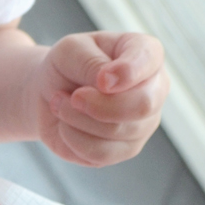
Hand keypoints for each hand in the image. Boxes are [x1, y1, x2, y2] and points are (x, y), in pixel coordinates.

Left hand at [34, 31, 168, 165]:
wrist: (50, 94)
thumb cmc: (66, 66)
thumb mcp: (69, 50)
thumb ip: (90, 62)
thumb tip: (108, 84)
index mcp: (146, 54)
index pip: (149, 59)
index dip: (127, 72)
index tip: (102, 80)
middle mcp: (154, 90)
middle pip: (142, 105)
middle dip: (99, 104)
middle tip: (73, 97)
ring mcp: (143, 124)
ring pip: (117, 131)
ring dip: (77, 119)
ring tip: (60, 104)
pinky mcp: (125, 150)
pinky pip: (102, 153)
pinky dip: (73, 139)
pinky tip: (65, 125)